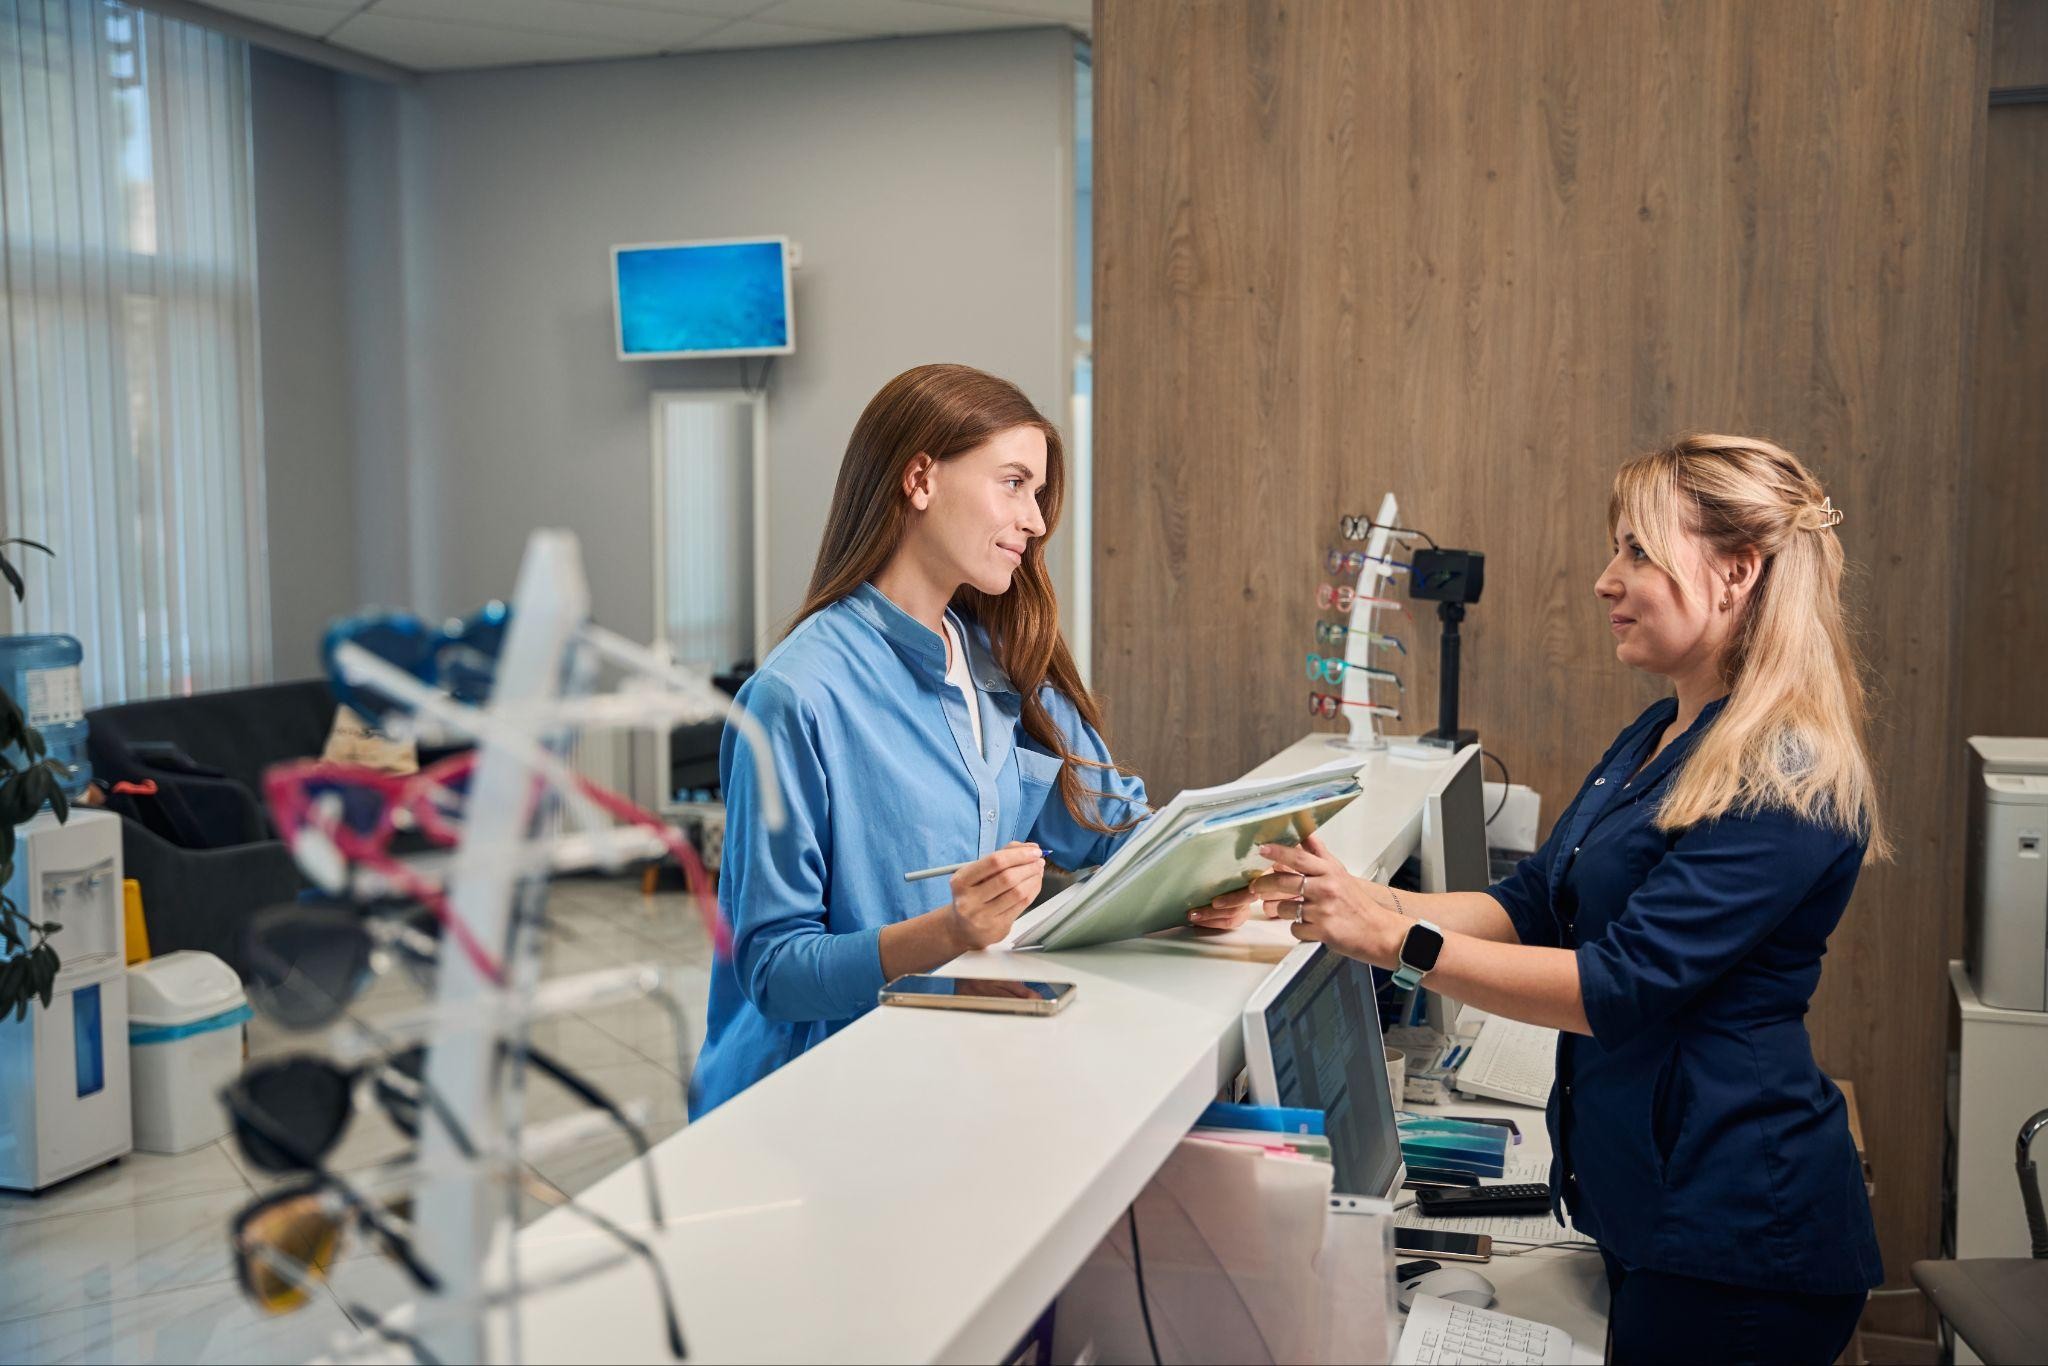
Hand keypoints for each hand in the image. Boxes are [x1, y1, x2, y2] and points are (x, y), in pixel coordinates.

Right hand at [943, 842, 1045, 951]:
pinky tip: (1035, 884)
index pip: (994, 861)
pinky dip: (1033, 891)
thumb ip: (1003, 855)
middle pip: (1007, 877)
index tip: (1034, 851)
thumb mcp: (978, 873)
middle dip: (1029, 866)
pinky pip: (1022, 905)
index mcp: (961, 881)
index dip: (1018, 854)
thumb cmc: (973, 895)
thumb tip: (1030, 848)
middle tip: (1039, 861)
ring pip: (1017, 892)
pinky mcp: (998, 927)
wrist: (963, 929)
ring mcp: (983, 916)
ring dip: (1033, 878)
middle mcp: (969, 899)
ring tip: (1038, 871)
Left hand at [1192, 832, 1408, 966]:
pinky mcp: (1322, 930)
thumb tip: (1306, 835)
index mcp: (1330, 872)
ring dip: (1283, 911)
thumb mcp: (1340, 873)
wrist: (1379, 932)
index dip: (1279, 851)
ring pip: (1285, 907)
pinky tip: (1309, 927)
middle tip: (1257, 886)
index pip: (1300, 857)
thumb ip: (1321, 855)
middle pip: (1285, 881)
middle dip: (1265, 884)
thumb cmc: (1358, 905)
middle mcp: (1327, 888)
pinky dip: (1298, 929)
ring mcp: (1324, 910)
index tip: (1263, 849)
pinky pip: (1295, 929)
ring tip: (1295, 911)